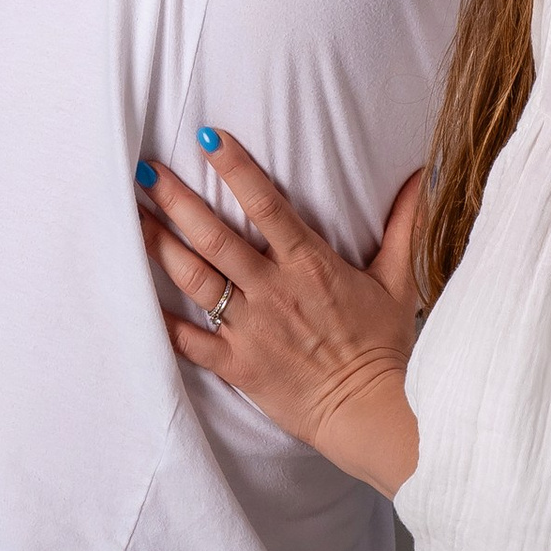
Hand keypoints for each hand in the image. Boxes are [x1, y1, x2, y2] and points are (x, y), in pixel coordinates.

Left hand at [137, 132, 423, 497]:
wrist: (373, 413)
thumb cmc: (386, 347)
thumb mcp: (399, 280)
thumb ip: (402, 225)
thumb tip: (419, 176)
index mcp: (309, 265)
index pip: (267, 205)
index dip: (236, 169)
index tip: (208, 137)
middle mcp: (273, 291)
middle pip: (215, 237)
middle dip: (177, 201)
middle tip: (145, 170)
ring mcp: (251, 328)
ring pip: (195, 279)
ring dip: (160, 246)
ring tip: (131, 216)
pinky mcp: (238, 365)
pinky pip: (190, 342)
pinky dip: (161, 321)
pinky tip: (134, 298)